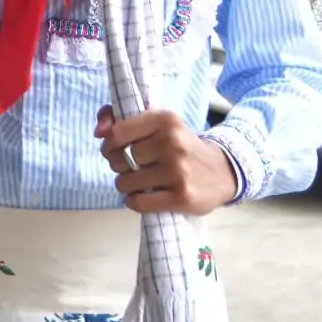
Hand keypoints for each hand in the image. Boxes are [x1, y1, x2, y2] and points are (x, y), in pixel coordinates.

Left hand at [95, 105, 237, 215]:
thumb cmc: (180, 145)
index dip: (109, 145)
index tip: (115, 150)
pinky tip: (145, 196)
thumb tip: (98, 131)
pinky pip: (138, 203)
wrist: (223, 171)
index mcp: (164, 120)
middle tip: (133, 167)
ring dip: (126, 185)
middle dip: (119, 165)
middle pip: (120, 160)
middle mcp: (172, 143)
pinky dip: (135, 202)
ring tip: (140, 182)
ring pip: (126, 183)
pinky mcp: (182, 197)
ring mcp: (178, 171)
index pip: (116, 134)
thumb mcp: (157, 123)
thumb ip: (118, 118)